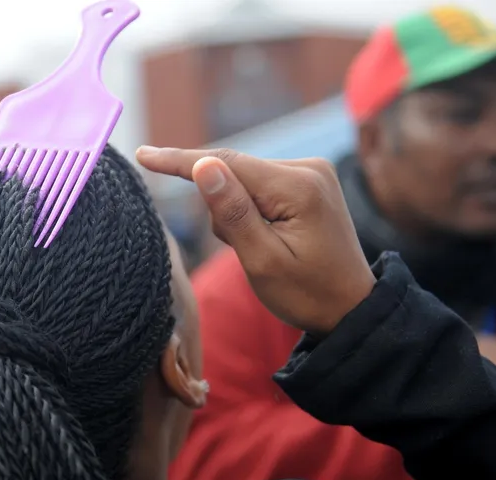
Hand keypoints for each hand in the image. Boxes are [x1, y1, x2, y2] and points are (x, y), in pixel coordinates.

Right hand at [136, 146, 375, 334]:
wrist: (352, 308)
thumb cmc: (307, 294)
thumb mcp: (262, 262)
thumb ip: (232, 213)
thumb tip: (202, 167)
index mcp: (299, 187)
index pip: (227, 163)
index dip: (181, 160)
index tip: (143, 154)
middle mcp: (309, 168)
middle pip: (235, 172)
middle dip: (223, 208)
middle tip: (245, 250)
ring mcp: (312, 173)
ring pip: (245, 181)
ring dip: (237, 213)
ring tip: (264, 250)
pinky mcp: (309, 182)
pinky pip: (260, 186)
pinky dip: (251, 211)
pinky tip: (270, 238)